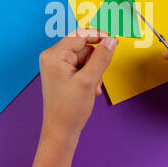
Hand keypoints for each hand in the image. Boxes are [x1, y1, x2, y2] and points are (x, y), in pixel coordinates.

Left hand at [32, 29, 117, 166]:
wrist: (62, 131)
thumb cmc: (69, 109)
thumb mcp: (89, 80)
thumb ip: (102, 57)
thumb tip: (111, 40)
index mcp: (54, 55)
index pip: (80, 35)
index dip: (98, 36)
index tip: (114, 41)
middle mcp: (53, 57)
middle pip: (84, 46)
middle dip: (95, 62)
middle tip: (96, 78)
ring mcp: (57, 65)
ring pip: (86, 57)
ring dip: (94, 71)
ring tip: (91, 87)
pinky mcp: (63, 73)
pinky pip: (82, 66)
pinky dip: (90, 76)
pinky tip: (89, 89)